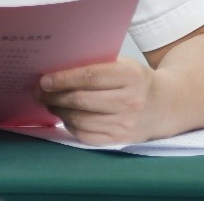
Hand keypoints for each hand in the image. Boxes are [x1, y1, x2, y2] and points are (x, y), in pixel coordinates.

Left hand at [35, 58, 158, 144]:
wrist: (164, 105)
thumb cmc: (135, 80)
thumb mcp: (123, 64)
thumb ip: (96, 63)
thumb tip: (57, 67)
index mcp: (130, 76)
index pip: (90, 77)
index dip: (64, 79)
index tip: (44, 80)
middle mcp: (130, 101)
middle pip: (82, 100)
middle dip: (54, 96)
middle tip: (39, 92)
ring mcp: (126, 124)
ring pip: (81, 120)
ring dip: (59, 111)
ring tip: (49, 103)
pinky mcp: (120, 140)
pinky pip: (86, 135)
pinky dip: (70, 126)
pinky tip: (64, 116)